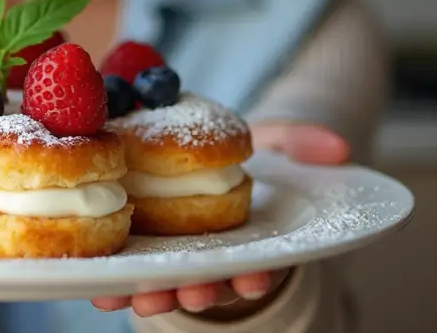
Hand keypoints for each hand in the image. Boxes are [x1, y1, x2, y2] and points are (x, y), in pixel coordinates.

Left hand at [90, 121, 349, 317]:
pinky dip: (115, 279)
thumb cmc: (248, 149)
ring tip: (140, 298)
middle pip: (210, 281)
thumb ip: (304, 140)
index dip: (257, 273)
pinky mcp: (146, 247)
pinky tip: (98, 287)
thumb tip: (337, 147)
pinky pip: (131, 267)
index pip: (261, 263)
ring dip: (154, 293)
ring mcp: (181, 255)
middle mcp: (219, 256)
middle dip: (200, 291)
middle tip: (191, 294)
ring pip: (169, 282)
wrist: (207, 142)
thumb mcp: (279, 138)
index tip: (253, 277)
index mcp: (256, 238)